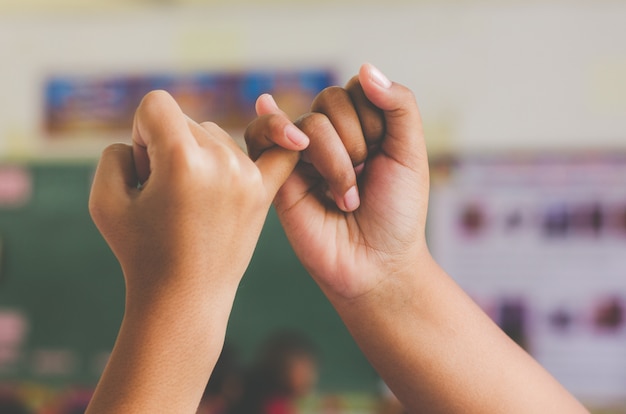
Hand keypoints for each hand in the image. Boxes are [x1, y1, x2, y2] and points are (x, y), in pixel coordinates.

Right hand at [86, 90, 305, 412]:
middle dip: (166, 147)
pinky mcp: (264, 192)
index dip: (140, 133)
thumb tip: (150, 136)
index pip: (157, 105)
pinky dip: (282, 140)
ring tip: (190, 200)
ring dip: (197, 155)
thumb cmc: (140, 253)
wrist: (185, 300)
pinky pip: (281, 153)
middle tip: (165, 194)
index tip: (144, 171)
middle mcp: (222, 161)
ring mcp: (248, 176)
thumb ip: (117, 151)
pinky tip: (298, 136)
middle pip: (188, 120)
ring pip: (216, 135)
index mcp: (183, 160)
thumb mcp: (103, 199)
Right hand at [245, 63, 429, 300]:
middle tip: (364, 183)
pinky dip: (277, 133)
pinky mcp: (278, 174)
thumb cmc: (397, 213)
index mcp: (362, 125)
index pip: (359, 87)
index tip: (384, 159)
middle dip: (356, 144)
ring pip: (308, 124)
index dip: (375, 121)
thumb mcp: (410, 154)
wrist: (376, 264)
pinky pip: (267, 136)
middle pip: (330, 101)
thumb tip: (365, 68)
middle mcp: (330, 135)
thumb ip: (398, 106)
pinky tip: (293, 145)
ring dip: (336, 163)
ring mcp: (302, 154)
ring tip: (345, 198)